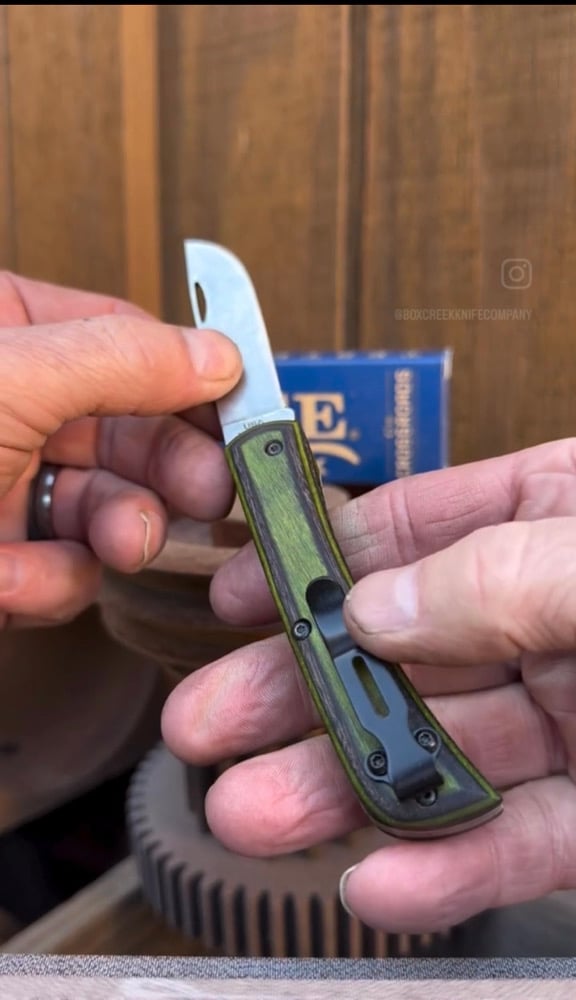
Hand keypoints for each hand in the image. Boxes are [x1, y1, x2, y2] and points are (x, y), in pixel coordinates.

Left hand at [0, 271, 240, 627]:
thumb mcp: (7, 381)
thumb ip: (119, 360)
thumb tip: (217, 355)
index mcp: (6, 331)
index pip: (125, 339)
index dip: (192, 377)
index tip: (249, 413)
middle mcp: (10, 407)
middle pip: (131, 431)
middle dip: (170, 470)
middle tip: (212, 491)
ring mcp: (1, 487)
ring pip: (107, 508)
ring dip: (121, 533)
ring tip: (121, 545)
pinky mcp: (0, 561)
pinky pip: (62, 572)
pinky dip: (47, 585)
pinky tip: (7, 581)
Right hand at [162, 438, 575, 932]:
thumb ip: (493, 570)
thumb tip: (374, 608)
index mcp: (556, 520)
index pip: (415, 528)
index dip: (316, 562)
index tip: (237, 592)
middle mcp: (552, 616)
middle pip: (402, 653)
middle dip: (297, 692)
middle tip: (206, 720)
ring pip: (444, 757)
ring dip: (345, 791)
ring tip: (251, 813)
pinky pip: (520, 843)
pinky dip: (447, 866)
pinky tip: (377, 881)